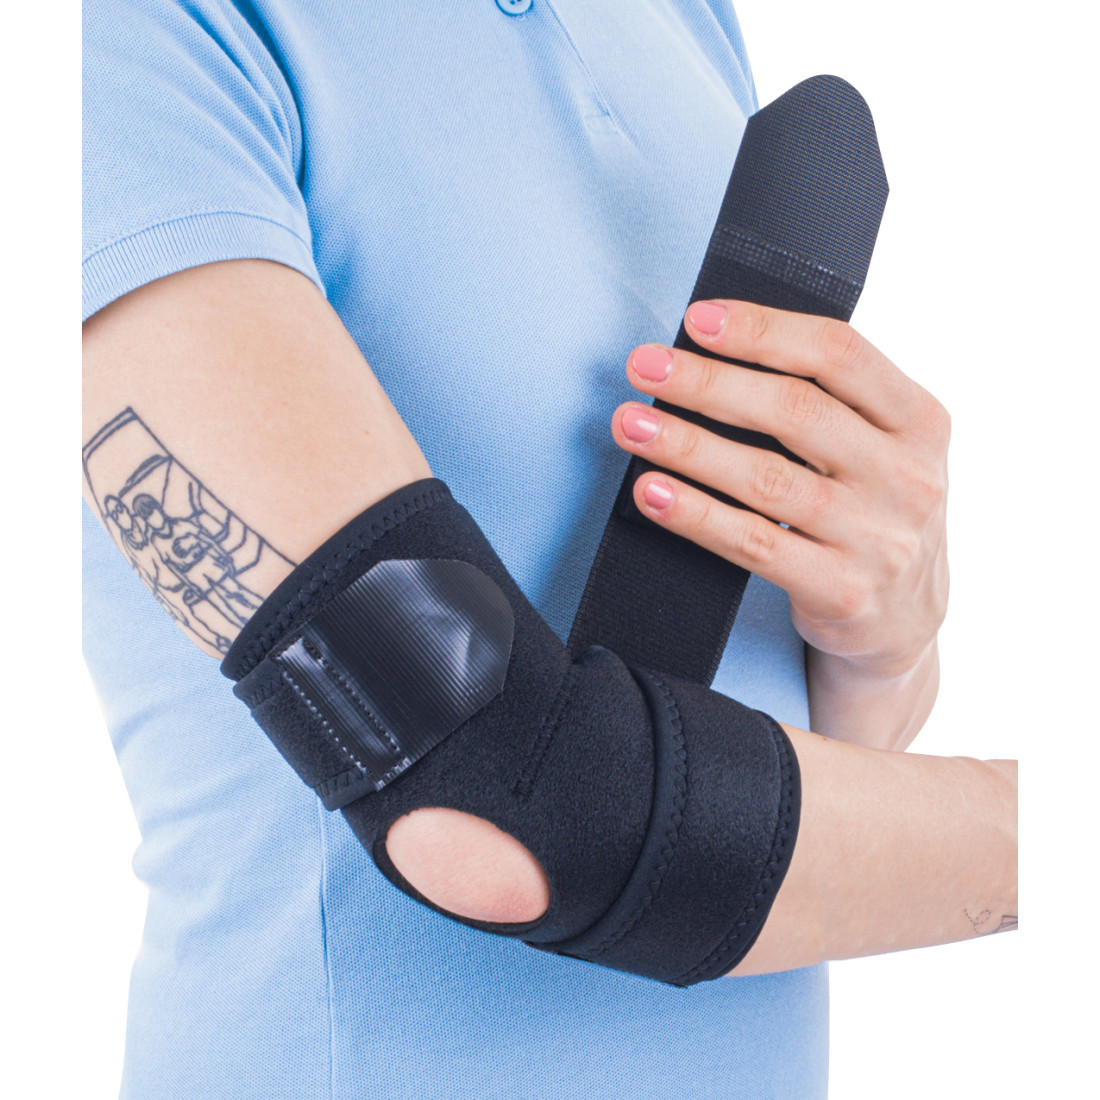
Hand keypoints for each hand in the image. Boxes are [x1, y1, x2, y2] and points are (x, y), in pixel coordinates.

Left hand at [611, 299, 949, 678]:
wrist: (905, 620)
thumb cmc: (873, 513)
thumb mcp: (881, 448)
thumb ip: (826, 402)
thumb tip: (712, 354)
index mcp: (919, 420)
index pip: (839, 354)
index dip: (762, 331)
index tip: (696, 320)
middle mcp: (906, 476)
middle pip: (795, 411)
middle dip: (708, 383)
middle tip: (644, 366)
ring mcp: (877, 538)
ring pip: (766, 478)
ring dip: (687, 446)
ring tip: (632, 425)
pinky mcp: (841, 591)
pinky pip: (753, 544)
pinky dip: (695, 515)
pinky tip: (653, 493)